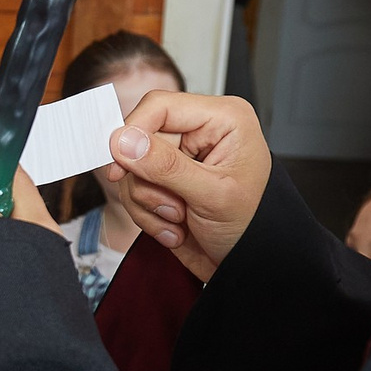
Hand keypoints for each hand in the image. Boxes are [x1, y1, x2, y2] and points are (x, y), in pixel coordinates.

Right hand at [101, 91, 270, 280]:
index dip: (133, 133)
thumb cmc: (251, 226)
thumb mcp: (212, 196)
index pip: (159, 106)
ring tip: (180, 220)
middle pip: (140, 140)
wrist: (248, 264)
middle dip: (149, 183)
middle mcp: (200, 131)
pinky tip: (176, 228)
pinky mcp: (166, 181)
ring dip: (149, 203)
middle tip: (175, 209)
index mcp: (222, 119)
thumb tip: (124, 141)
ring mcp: (181, 157)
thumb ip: (166, 166)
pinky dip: (148, 216)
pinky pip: (134, 191)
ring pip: (132, 169)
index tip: (120, 168)